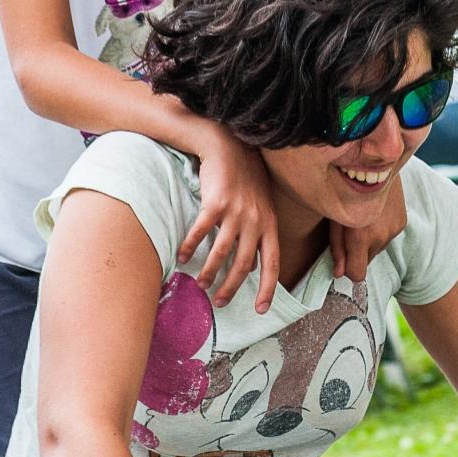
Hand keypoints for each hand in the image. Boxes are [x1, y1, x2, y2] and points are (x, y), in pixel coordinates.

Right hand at [179, 133, 280, 313]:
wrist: (229, 147)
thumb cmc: (245, 179)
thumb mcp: (260, 208)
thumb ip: (258, 235)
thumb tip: (252, 267)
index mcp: (270, 224)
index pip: (274, 263)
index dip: (268, 288)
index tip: (261, 310)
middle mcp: (256, 220)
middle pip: (244, 264)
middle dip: (232, 287)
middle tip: (219, 302)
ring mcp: (236, 212)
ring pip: (222, 253)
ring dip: (209, 272)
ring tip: (200, 284)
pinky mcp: (216, 203)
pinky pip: (200, 232)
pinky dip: (190, 247)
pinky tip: (183, 257)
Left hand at [330, 172, 408, 282]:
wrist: (376, 164)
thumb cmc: (344, 189)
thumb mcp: (334, 217)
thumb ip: (337, 248)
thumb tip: (338, 274)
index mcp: (361, 235)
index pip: (357, 273)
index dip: (348, 269)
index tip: (343, 260)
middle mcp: (381, 235)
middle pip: (366, 262)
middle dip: (357, 253)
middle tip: (349, 232)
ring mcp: (394, 229)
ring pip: (376, 249)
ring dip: (369, 241)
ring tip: (362, 220)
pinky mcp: (401, 222)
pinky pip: (387, 237)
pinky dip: (379, 231)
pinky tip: (375, 215)